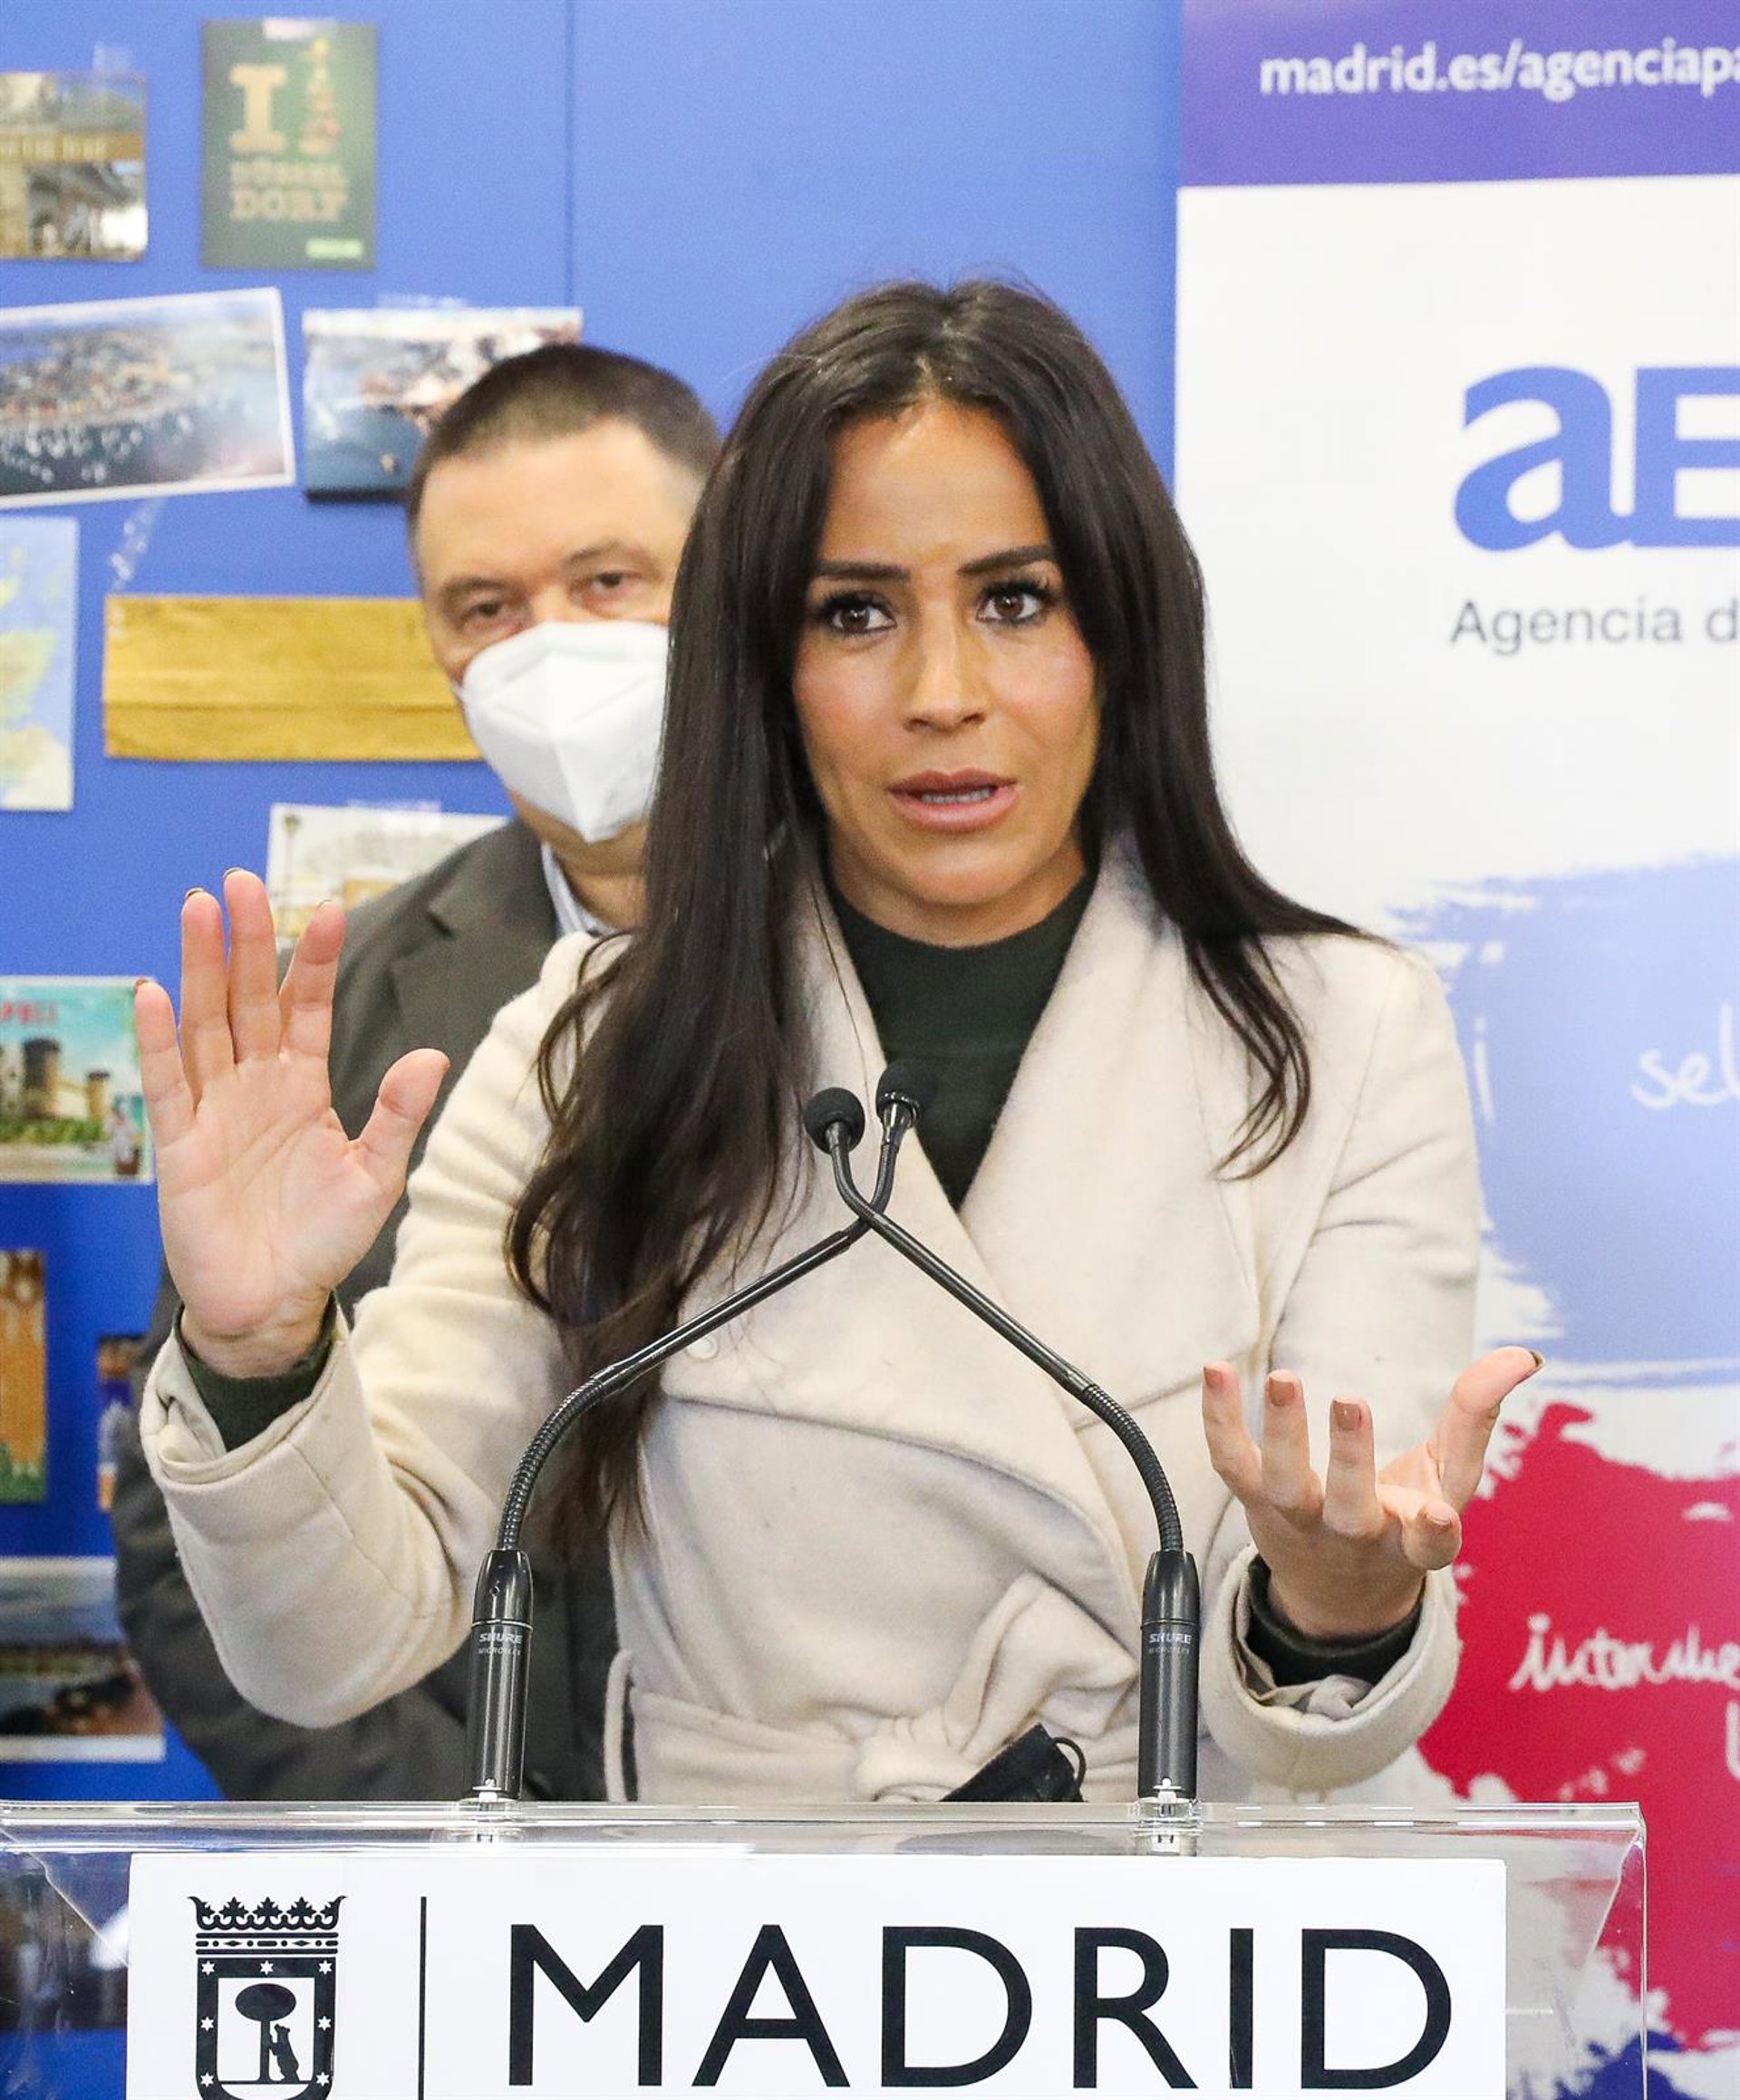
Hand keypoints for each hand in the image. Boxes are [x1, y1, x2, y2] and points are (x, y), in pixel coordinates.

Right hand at [135, 870, 447, 1378]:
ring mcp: (214, 1109)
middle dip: (245, 940)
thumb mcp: (375, 1178)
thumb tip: (431, 1056)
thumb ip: (396, 1117)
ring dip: (198, 967)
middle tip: (242, 880)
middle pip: (246, 998)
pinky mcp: (179, 1144)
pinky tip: (154, 990)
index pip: (307, 1008)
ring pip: (204, 1024)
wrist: (275, 1303)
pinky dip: (158, 1038)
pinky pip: (167, 1082)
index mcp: (304, 1087)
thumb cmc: (323, 1241)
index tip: (329, 909)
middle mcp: (256, 1086)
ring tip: (198, 907)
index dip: (314, 961)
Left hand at [1200, 1348, 1541, 1638]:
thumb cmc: (1403, 1519)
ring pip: (1283, 1485)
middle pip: (1350, 1509)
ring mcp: (1299, 1520)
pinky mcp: (1254, 1500)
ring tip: (1283, 1378)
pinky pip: (1230, 1462)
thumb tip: (1522, 1355)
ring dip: (1281, 1433)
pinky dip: (1218, 1419)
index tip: (1436, 1515)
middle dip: (1351, 1459)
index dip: (1432, 1532)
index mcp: (1412, 1540)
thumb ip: (1476, 1416)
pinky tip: (1217, 1370)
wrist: (1335, 1590)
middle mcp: (1353, 1536)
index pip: (1429, 1546)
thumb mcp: (1448, 1479)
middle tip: (1351, 1402)